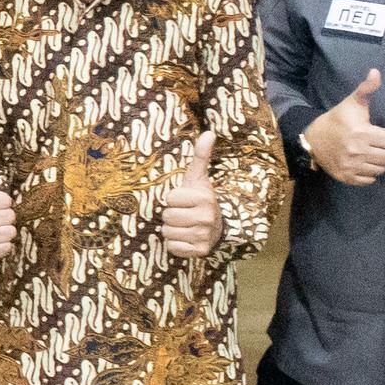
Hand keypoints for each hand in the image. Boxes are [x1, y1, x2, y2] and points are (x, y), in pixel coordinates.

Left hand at [155, 133, 222, 259]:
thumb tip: (208, 132)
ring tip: (184, 225)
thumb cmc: (199, 199)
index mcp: (204, 198)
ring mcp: (204, 236)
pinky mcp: (201, 251)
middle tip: (183, 214)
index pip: (169, 199)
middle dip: (171, 215)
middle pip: (167, 217)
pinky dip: (176, 244)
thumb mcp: (198, 178)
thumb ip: (200, 156)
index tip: (184, 200)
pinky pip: (173, 247)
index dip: (173, 199)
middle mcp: (206, 217)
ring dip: (172, 230)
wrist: (217, 226)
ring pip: (167, 233)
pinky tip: (186, 238)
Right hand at [303, 69, 384, 186]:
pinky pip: (369, 180)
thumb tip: (376, 72)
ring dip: (377, 162)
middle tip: (375, 144)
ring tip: (368, 153)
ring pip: (381, 169)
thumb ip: (366, 89)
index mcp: (361, 132)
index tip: (377, 132)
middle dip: (384, 150)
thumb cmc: (337, 119)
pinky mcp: (346, 177)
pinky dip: (368, 174)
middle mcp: (357, 151)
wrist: (312, 138)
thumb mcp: (352, 103)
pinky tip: (361, 163)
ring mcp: (351, 166)